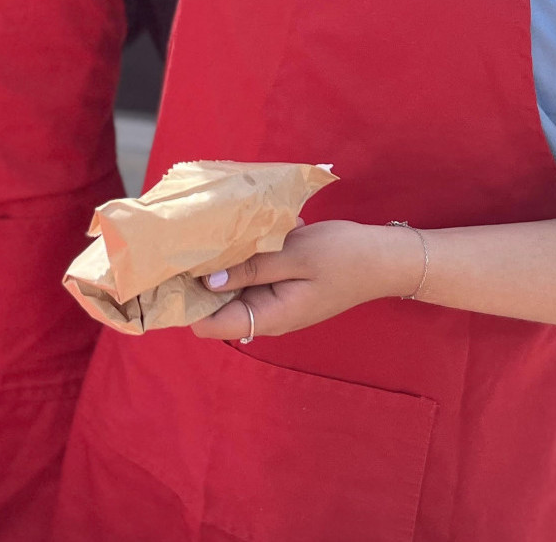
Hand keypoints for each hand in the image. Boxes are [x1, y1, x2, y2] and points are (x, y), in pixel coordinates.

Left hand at [188, 220, 422, 341]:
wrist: (386, 258)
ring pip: (231, 287)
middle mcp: (266, 315)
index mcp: (269, 317)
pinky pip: (250, 275)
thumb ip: (251, 267)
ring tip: (213, 231)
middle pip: (215, 305)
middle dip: (199, 277)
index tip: (170, 271)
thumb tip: (206, 280)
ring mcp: (274, 301)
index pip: (209, 325)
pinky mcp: (280, 286)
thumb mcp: (294, 255)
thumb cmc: (343, 256)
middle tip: (186, 241)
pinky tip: (248, 232)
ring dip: (223, 262)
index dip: (186, 302)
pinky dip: (244, 256)